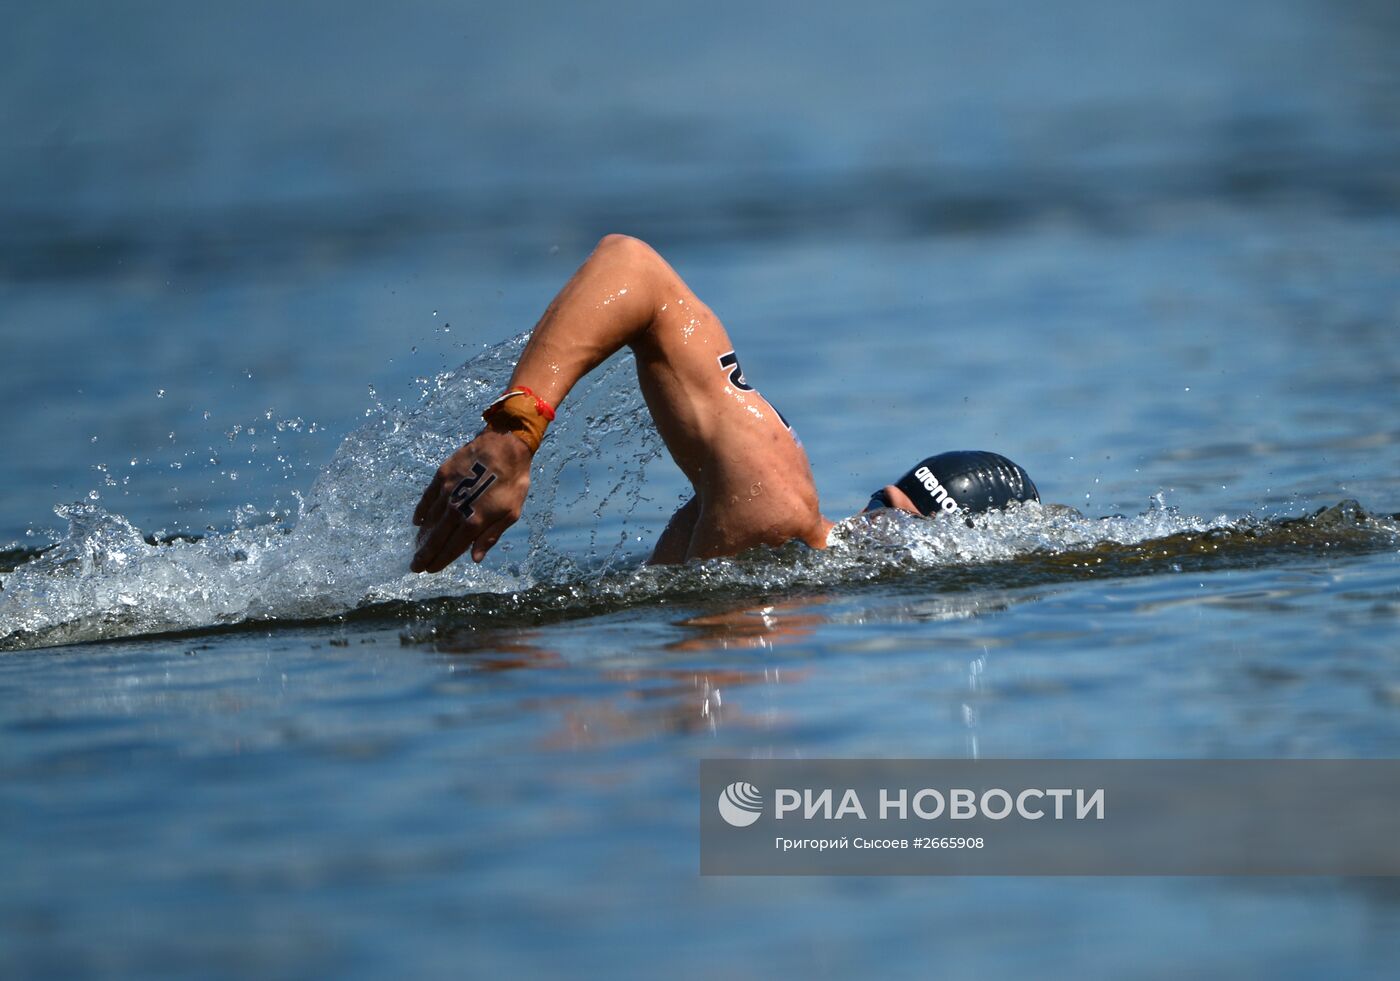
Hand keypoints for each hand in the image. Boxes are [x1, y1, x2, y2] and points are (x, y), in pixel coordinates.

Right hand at [411, 429, 530, 571]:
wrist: (505, 445)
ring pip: (429, 521)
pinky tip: (417, 522)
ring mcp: (446, 492)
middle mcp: (456, 509)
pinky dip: (421, 513)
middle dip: (424, 555)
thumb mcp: (511, 513)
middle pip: (436, 538)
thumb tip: (475, 558)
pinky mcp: (441, 476)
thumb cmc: (513, 480)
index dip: (440, 561)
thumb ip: (491, 536)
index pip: (452, 547)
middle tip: (415, 567)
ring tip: (416, 548)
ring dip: (422, 537)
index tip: (431, 570)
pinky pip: (426, 500)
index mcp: (474, 521)